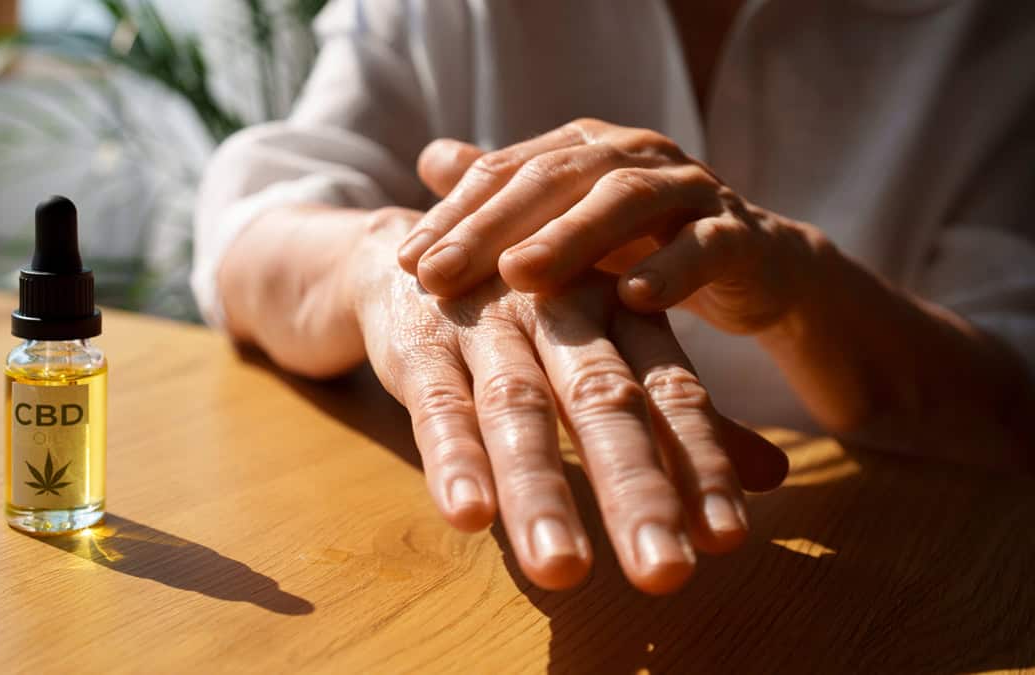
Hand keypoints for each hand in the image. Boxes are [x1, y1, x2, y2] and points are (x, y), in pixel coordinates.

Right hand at [352, 208, 787, 591]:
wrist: (413, 254)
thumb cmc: (527, 319)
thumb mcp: (608, 351)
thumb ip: (679, 415)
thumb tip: (777, 475)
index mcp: (618, 312)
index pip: (671, 391)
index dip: (701, 463)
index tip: (727, 541)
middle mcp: (560, 314)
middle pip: (605, 399)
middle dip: (635, 488)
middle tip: (665, 573)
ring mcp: (487, 325)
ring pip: (518, 408)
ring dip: (541, 490)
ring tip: (563, 570)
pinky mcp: (420, 344)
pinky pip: (436, 405)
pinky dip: (452, 458)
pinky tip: (469, 516)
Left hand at [397, 118, 825, 333]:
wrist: (754, 266)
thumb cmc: (645, 245)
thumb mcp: (567, 223)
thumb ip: (507, 194)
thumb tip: (430, 158)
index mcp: (585, 148)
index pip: (504, 171)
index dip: (453, 215)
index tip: (405, 263)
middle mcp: (634, 154)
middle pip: (554, 179)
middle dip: (490, 226)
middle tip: (438, 273)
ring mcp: (690, 189)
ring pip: (625, 200)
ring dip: (570, 238)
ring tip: (518, 275)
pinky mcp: (739, 234)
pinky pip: (705, 245)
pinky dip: (671, 270)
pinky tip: (633, 299)